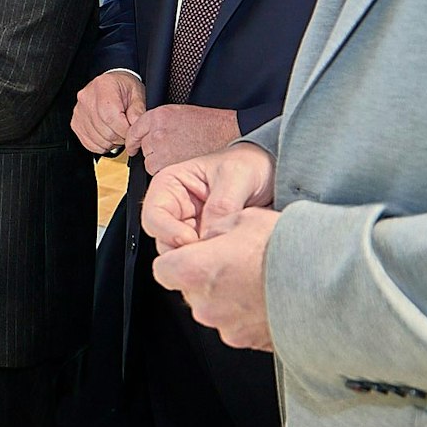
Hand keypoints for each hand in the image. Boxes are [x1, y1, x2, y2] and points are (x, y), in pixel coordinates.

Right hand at [70, 70, 145, 154]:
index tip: (132, 131)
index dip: (124, 130)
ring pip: (97, 139)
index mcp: (103, 86)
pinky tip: (108, 136)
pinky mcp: (76, 123)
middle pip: (104, 130)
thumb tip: (136, 127)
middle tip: (127, 131)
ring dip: (111, 142)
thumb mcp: (137, 94)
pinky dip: (101, 145)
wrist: (111, 84)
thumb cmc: (124, 88)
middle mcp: (87, 98)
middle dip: (120, 137)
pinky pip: (89, 143)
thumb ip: (138, 111)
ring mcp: (79, 111)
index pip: (111, 117)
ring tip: (118, 132)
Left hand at [127, 104, 240, 174]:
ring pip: (150, 163)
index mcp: (159, 116)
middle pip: (144, 148)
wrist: (231, 133)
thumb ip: (161, 123)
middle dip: (154, 152)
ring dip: (161, 164)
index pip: (134, 130)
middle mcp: (158, 132)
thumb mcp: (181, 114)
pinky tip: (183, 164)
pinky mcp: (171, 165)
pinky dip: (169, 172)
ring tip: (180, 157)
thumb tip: (147, 135)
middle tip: (172, 151)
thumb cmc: (211, 125)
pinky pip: (160, 173)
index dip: (133, 140)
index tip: (133, 146)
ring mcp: (163, 149)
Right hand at [142, 142, 274, 253]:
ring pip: (182, 255)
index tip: (190, 239)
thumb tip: (209, 235)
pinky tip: (230, 254)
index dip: (167, 231)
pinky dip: (214, 262)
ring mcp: (192, 229)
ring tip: (225, 250)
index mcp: (170, 186)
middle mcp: (176, 210)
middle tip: (210, 251)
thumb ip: (221, 204)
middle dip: (184, 250)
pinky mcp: (208, 244)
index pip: (153, 216)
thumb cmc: (249, 164)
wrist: (272, 174)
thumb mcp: (236, 175)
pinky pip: (202, 260)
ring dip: (201, 258)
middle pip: (164, 241)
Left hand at [150, 206, 279, 350]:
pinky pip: (240, 326)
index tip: (192, 253)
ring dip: (229, 297)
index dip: (177, 259)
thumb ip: (214, 230)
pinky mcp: (251, 344)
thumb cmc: (288, 249)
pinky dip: (250, 315)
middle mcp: (205, 306)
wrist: (330, 285)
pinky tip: (272, 297)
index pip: (163, 269)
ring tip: (260, 279)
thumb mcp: (243, 218)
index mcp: (195, 271)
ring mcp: (228, 329)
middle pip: (191, 291)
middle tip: (236, 262)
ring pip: (216, 310)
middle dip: (206, 278)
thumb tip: (208, 238)